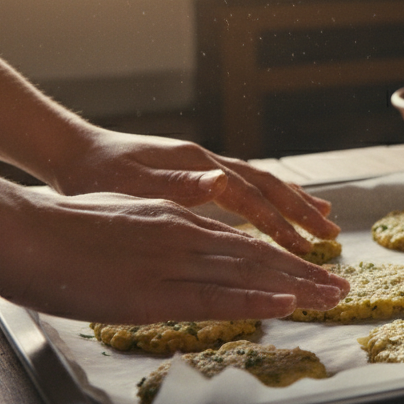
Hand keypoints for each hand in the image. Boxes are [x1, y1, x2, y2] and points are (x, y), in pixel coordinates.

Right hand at [0, 189, 348, 323]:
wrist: (21, 230)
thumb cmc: (62, 228)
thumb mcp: (125, 217)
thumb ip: (162, 227)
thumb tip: (181, 240)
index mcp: (177, 216)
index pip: (242, 236)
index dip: (283, 251)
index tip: (314, 263)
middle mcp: (185, 232)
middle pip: (258, 252)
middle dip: (304, 270)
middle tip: (341, 285)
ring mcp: (172, 259)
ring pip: (248, 272)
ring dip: (295, 284)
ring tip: (332, 294)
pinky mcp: (154, 289)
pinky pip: (215, 296)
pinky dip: (254, 298)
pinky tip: (285, 302)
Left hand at [48, 129, 337, 254]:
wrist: (70, 151)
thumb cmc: (94, 173)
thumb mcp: (128, 183)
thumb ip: (178, 185)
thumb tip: (223, 181)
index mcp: (196, 167)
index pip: (251, 199)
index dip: (281, 226)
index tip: (307, 252)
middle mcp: (207, 163)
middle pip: (268, 188)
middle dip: (302, 215)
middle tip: (333, 240)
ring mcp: (204, 167)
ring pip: (261, 185)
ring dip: (294, 205)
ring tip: (324, 222)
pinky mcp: (196, 176)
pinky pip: (245, 188)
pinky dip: (271, 201)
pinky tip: (280, 212)